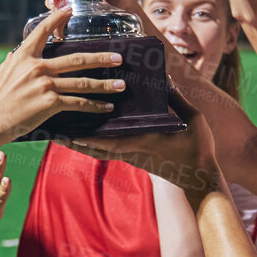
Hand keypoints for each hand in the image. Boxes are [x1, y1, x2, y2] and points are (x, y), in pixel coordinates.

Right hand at [0, 5, 125, 140]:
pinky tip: (106, 107)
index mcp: (24, 56)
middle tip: (119, 57)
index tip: (71, 9)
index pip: (44, 30)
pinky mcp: (50, 103)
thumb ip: (13, 62)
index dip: (58, 18)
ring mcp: (45, 84)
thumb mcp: (3, 74)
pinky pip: (78, 103)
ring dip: (105, 84)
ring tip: (121, 84)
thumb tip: (14, 54)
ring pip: (82, 82)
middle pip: (76, 58)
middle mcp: (37, 66)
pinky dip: (94, 106)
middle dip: (101, 58)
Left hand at [64, 98, 220, 199]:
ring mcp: (133, 157)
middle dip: (76, 142)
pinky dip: (95, 145)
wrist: (201, 178)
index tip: (71, 135)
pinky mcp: (136, 159)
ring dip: (82, 144)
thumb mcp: (193, 119)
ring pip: (102, 152)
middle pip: (98, 150)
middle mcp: (134, 152)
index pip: (113, 144)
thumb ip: (178, 99)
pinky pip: (110, 152)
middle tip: (56, 134)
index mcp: (145, 142)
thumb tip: (165, 78)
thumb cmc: (198, 149)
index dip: (90, 140)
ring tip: (63, 135)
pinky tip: (87, 136)